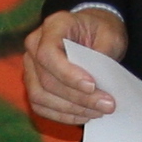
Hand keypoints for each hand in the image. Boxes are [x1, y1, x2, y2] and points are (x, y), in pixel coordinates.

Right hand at [21, 7, 125, 123]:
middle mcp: (35, 45)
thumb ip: (104, 54)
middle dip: (78, 97)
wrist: (91, 33)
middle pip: (46, 79)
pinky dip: (63, 115)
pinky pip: (41, 106)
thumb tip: (100, 82)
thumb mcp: (111, 35)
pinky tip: (85, 115)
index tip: (92, 86)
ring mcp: (30, 66)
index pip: (48, 53)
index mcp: (53, 25)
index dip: (67, 74)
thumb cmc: (100, 31)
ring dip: (71, 109)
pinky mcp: (33, 84)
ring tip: (98, 112)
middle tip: (107, 104)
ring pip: (40, 96)